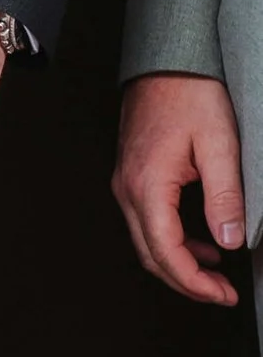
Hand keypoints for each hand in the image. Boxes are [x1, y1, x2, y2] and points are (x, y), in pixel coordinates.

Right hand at [114, 72, 246, 307]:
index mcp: (147, 186)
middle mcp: (128, 189)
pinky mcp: (134, 177)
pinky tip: (203, 243)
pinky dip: (174, 242)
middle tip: (223, 293)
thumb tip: (230, 242)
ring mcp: (126, 183)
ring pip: (147, 242)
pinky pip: (148, 222)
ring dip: (180, 264)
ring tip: (217, 274)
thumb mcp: (220, 144)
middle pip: (151, 255)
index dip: (195, 283)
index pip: (166, 252)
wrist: (167, 62)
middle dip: (187, 282)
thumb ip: (225, 197)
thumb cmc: (190, 94)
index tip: (224, 294)